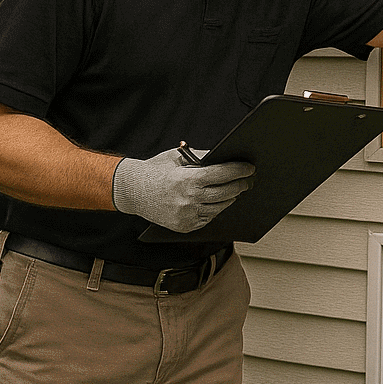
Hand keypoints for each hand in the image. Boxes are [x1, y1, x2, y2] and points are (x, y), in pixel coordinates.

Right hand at [112, 147, 254, 232]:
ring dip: (230, 198)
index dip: (239, 171)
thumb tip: (225, 157)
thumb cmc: (156, 170)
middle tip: (247, 180)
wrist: (132, 191)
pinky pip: (207, 218)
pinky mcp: (184, 226)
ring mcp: (186, 215)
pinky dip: (215, 210)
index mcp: (188, 179)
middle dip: (240, 185)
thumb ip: (202, 157)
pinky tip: (218, 202)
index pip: (222, 174)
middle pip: (225, 193)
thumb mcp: (178, 157)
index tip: (249, 168)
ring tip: (235, 190)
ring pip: (219, 208)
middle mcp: (189, 199)